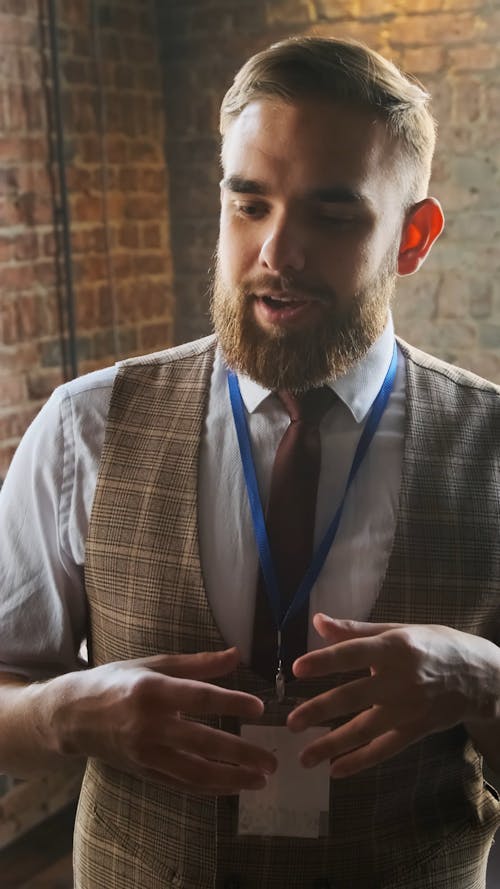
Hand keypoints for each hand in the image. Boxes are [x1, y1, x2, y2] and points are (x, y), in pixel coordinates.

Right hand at [42, 647, 276, 794]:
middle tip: (272, 760)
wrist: (71, 716)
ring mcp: (146, 753)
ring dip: (231, 779)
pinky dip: (209, 788)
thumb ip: (197, 663)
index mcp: (152, 690)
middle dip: (241, 754)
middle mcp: (149, 725)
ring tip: (260, 780)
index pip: (200, 698)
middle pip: (203, 742)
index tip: (260, 709)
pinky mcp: (144, 772)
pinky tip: (232, 787)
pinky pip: (182, 783)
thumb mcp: (152, 664)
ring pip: (195, 771)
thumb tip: (236, 654)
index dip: (232, 703)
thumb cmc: (115, 682)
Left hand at [287, 614, 499, 777]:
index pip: (353, 653)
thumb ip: (356, 630)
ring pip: (365, 729)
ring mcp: (409, 708)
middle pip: (354, 696)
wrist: (482, 676)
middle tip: (291, 722)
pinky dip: (361, 761)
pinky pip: (385, 749)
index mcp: (394, 647)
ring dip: (332, 744)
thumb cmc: (433, 645)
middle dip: (320, 710)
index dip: (325, 661)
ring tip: (304, 757)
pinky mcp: (416, 729)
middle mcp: (400, 679)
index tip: (296, 669)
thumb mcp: (398, 630)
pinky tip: (337, 770)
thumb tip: (318, 621)